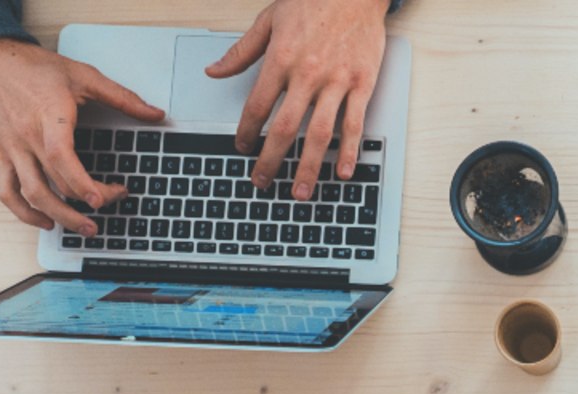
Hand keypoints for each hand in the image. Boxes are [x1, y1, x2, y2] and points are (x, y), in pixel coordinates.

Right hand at [0, 39, 164, 235]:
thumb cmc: (34, 68)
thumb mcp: (83, 75)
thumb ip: (122, 97)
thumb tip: (155, 114)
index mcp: (48, 117)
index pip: (60, 157)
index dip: (80, 182)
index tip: (100, 199)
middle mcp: (27, 137)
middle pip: (52, 183)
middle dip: (84, 202)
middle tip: (111, 204)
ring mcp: (12, 149)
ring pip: (29, 194)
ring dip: (57, 217)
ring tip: (84, 229)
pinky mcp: (2, 155)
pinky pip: (7, 191)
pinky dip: (24, 212)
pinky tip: (45, 221)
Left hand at [207, 0, 388, 200]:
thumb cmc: (313, 0)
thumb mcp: (269, 20)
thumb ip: (241, 51)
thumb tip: (213, 71)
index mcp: (281, 59)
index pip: (257, 106)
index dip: (245, 132)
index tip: (241, 147)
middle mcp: (308, 74)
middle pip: (284, 129)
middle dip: (270, 160)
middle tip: (261, 181)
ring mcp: (338, 82)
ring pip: (320, 134)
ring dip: (308, 168)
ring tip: (299, 191)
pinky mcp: (363, 84)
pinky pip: (355, 124)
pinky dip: (349, 151)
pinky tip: (343, 172)